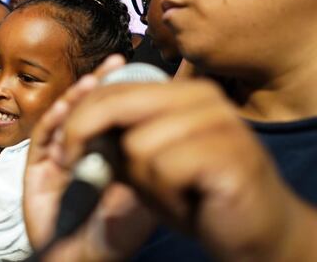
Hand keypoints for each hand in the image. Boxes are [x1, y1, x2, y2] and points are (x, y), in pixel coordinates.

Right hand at [24, 55, 155, 261]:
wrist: (80, 260)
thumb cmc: (114, 236)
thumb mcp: (143, 198)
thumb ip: (147, 166)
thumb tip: (163, 127)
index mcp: (110, 158)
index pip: (114, 116)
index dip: (123, 93)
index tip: (135, 72)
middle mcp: (84, 153)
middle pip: (89, 111)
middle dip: (102, 87)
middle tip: (116, 65)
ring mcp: (59, 159)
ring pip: (66, 118)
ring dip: (78, 96)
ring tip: (94, 80)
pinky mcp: (37, 168)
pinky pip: (43, 137)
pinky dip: (54, 119)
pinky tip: (67, 106)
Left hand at [58, 78, 316, 261]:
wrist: (258, 236)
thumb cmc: (196, 198)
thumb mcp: (146, 163)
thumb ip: (117, 139)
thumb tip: (70, 125)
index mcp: (182, 92)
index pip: (114, 89)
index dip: (79, 117)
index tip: (65, 149)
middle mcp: (203, 97)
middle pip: (116, 104)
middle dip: (85, 137)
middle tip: (78, 169)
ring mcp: (220, 122)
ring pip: (138, 144)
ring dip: (143, 182)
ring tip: (171, 194)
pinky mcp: (230, 154)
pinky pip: (165, 169)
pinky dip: (166, 196)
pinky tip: (190, 203)